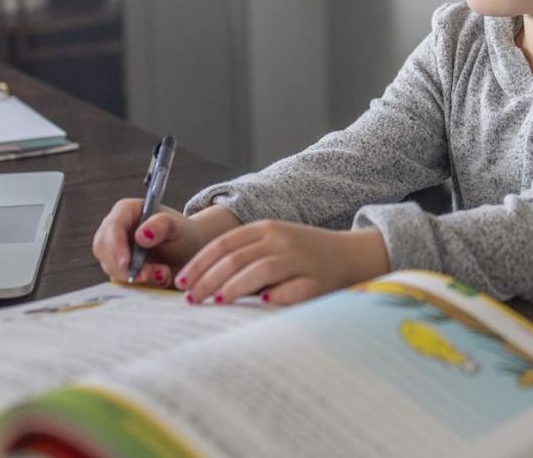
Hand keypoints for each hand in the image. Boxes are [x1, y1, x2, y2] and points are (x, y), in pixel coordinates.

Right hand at [92, 200, 240, 286]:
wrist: (189, 253)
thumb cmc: (182, 234)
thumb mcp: (177, 227)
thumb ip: (161, 225)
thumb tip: (140, 235)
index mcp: (126, 211)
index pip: (112, 227)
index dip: (115, 246)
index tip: (126, 264)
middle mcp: (115, 230)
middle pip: (103, 249)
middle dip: (122, 266)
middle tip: (145, 276)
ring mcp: (115, 251)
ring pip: (112, 268)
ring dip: (135, 277)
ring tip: (163, 274)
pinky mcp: (120, 269)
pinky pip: (121, 281)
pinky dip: (139, 285)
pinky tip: (159, 279)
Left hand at [174, 221, 389, 305]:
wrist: (351, 254)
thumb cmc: (302, 255)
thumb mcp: (271, 244)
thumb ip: (243, 256)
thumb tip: (199, 282)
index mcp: (265, 229)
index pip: (223, 244)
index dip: (199, 263)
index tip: (181, 282)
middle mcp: (280, 240)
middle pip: (236, 258)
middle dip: (208, 279)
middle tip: (191, 299)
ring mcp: (300, 259)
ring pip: (261, 270)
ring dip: (235, 287)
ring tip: (216, 302)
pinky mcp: (318, 280)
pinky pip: (295, 289)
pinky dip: (278, 296)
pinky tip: (262, 304)